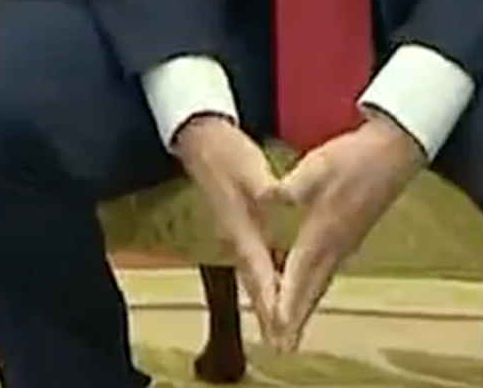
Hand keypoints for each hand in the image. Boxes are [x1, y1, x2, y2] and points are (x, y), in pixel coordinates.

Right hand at [172, 116, 288, 347]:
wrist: (198, 139)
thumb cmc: (224, 151)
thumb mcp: (247, 165)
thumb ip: (262, 185)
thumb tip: (276, 197)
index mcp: (240, 226)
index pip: (259, 270)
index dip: (272, 298)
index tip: (284, 323)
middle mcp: (234, 238)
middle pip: (254, 283)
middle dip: (268, 315)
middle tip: (282, 344)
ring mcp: (233, 235)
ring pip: (253, 278)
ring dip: (265, 304)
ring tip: (277, 330)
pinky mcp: (236, 229)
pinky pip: (253, 266)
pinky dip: (263, 284)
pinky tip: (272, 291)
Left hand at [265, 116, 423, 351]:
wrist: (395, 150)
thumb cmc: (356, 157)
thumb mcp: (316, 167)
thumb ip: (289, 188)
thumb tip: (265, 198)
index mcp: (323, 232)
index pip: (299, 276)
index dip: (287, 303)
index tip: (277, 327)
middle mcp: (336, 245)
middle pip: (312, 290)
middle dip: (296, 319)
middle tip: (282, 346)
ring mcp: (347, 243)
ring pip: (321, 284)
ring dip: (306, 308)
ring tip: (292, 330)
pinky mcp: (352, 235)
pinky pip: (329, 273)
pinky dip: (315, 290)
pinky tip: (311, 291)